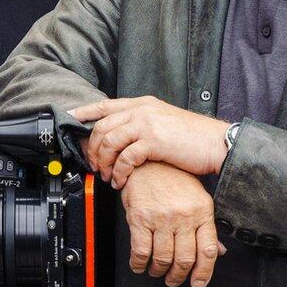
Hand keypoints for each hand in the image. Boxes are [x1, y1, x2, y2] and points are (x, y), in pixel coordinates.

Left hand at [71, 96, 229, 185]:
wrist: (217, 144)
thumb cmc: (193, 138)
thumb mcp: (164, 122)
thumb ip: (142, 123)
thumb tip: (121, 135)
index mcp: (143, 104)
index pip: (105, 105)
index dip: (84, 112)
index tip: (70, 119)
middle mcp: (142, 110)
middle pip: (102, 126)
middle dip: (92, 149)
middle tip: (94, 165)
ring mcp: (147, 124)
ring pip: (109, 141)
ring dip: (104, 162)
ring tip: (108, 176)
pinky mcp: (153, 141)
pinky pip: (125, 157)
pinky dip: (119, 172)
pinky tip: (121, 181)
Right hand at [121, 163, 224, 286]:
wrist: (147, 160)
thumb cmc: (173, 178)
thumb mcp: (197, 198)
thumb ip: (207, 227)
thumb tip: (218, 251)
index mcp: (202, 212)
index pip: (208, 251)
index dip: (204, 273)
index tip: (198, 284)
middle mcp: (184, 216)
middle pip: (185, 259)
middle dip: (178, 276)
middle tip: (173, 279)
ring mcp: (162, 218)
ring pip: (163, 258)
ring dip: (159, 271)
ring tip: (156, 271)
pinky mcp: (140, 218)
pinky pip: (141, 251)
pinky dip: (139, 263)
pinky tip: (139, 264)